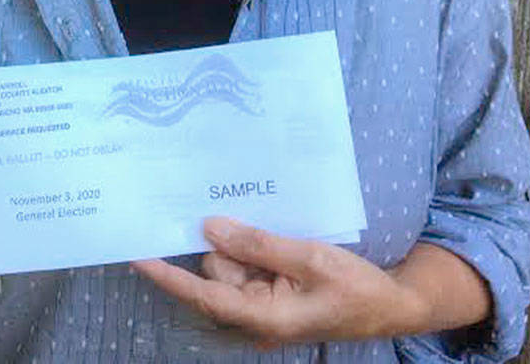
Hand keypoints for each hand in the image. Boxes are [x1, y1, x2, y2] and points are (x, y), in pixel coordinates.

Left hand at [133, 217, 429, 348]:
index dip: (168, 275)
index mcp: (263, 316)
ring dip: (246, 243)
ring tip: (281, 232)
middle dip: (228, 245)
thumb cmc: (357, 288)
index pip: (204, 294)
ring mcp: (263, 303)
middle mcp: (255, 314)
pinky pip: (248, 265)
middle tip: (240, 213)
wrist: (392, 304)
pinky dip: (255, 248)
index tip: (137, 256)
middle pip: (216, 272)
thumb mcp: (312, 259)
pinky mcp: (271, 292)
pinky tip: (273, 234)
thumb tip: (210, 228)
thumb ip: (259, 244)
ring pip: (230, 264)